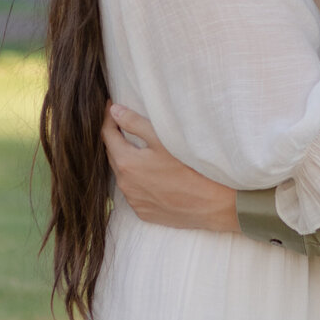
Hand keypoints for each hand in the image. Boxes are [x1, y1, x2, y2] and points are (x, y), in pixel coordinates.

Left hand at [101, 103, 239, 231]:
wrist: (211, 204)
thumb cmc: (191, 168)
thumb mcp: (162, 139)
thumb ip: (135, 123)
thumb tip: (114, 111)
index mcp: (127, 163)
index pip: (108, 135)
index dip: (108, 119)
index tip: (110, 107)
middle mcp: (125, 184)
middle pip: (113, 155)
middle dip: (116, 139)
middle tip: (123, 125)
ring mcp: (134, 201)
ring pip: (123, 175)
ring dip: (127, 161)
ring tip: (140, 150)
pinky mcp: (144, 212)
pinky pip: (134, 192)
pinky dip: (137, 181)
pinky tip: (152, 175)